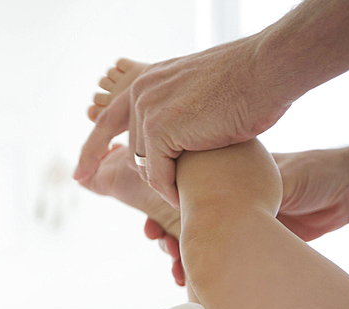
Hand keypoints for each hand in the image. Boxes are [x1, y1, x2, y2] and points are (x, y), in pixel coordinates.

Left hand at [76, 39, 290, 208]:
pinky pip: (158, 173)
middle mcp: (141, 94)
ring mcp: (148, 110)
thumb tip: (178, 132)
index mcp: (149, 82)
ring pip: (146, 164)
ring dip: (163, 183)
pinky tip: (182, 199)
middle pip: (133, 149)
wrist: (269, 70)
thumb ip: (181, 109)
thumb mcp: (203, 92)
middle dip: (143, 174)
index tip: (79, 174)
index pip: (108, 120)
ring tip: (183, 196)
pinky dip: (170, 189)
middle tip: (156, 198)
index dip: (92, 148)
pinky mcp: (160, 129)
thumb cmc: (250, 84)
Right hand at [145, 145, 348, 286]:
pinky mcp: (250, 240)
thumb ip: (244, 188)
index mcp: (223, 176)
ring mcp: (236, 220)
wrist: (345, 193)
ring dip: (184, 259)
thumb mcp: (274, 176)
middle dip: (168, 239)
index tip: (151, 230)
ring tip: (179, 271)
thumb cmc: (312, 172)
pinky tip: (194, 282)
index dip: (161, 213)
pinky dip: (205, 271)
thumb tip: (205, 198)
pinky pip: (219, 258)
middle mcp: (225, 198)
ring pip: (198, 243)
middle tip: (164, 248)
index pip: (180, 195)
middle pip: (184, 223)